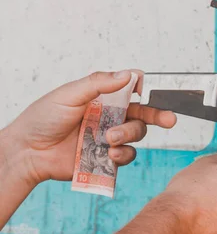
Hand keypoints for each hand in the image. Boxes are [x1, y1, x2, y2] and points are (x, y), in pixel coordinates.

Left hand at [2, 70, 175, 185]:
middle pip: (141, 114)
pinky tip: (110, 154)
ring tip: (109, 140)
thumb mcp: (69, 95)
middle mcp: (108, 117)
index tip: (146, 92)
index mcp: (101, 97)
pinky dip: (123, 155)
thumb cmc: (43, 119)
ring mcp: (108, 138)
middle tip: (169, 120)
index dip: (143, 90)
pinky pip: (126, 156)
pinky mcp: (106, 159)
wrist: (30, 152)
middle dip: (157, 116)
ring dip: (128, 136)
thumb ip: (98, 84)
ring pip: (136, 135)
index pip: (130, 90)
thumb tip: (127, 74)